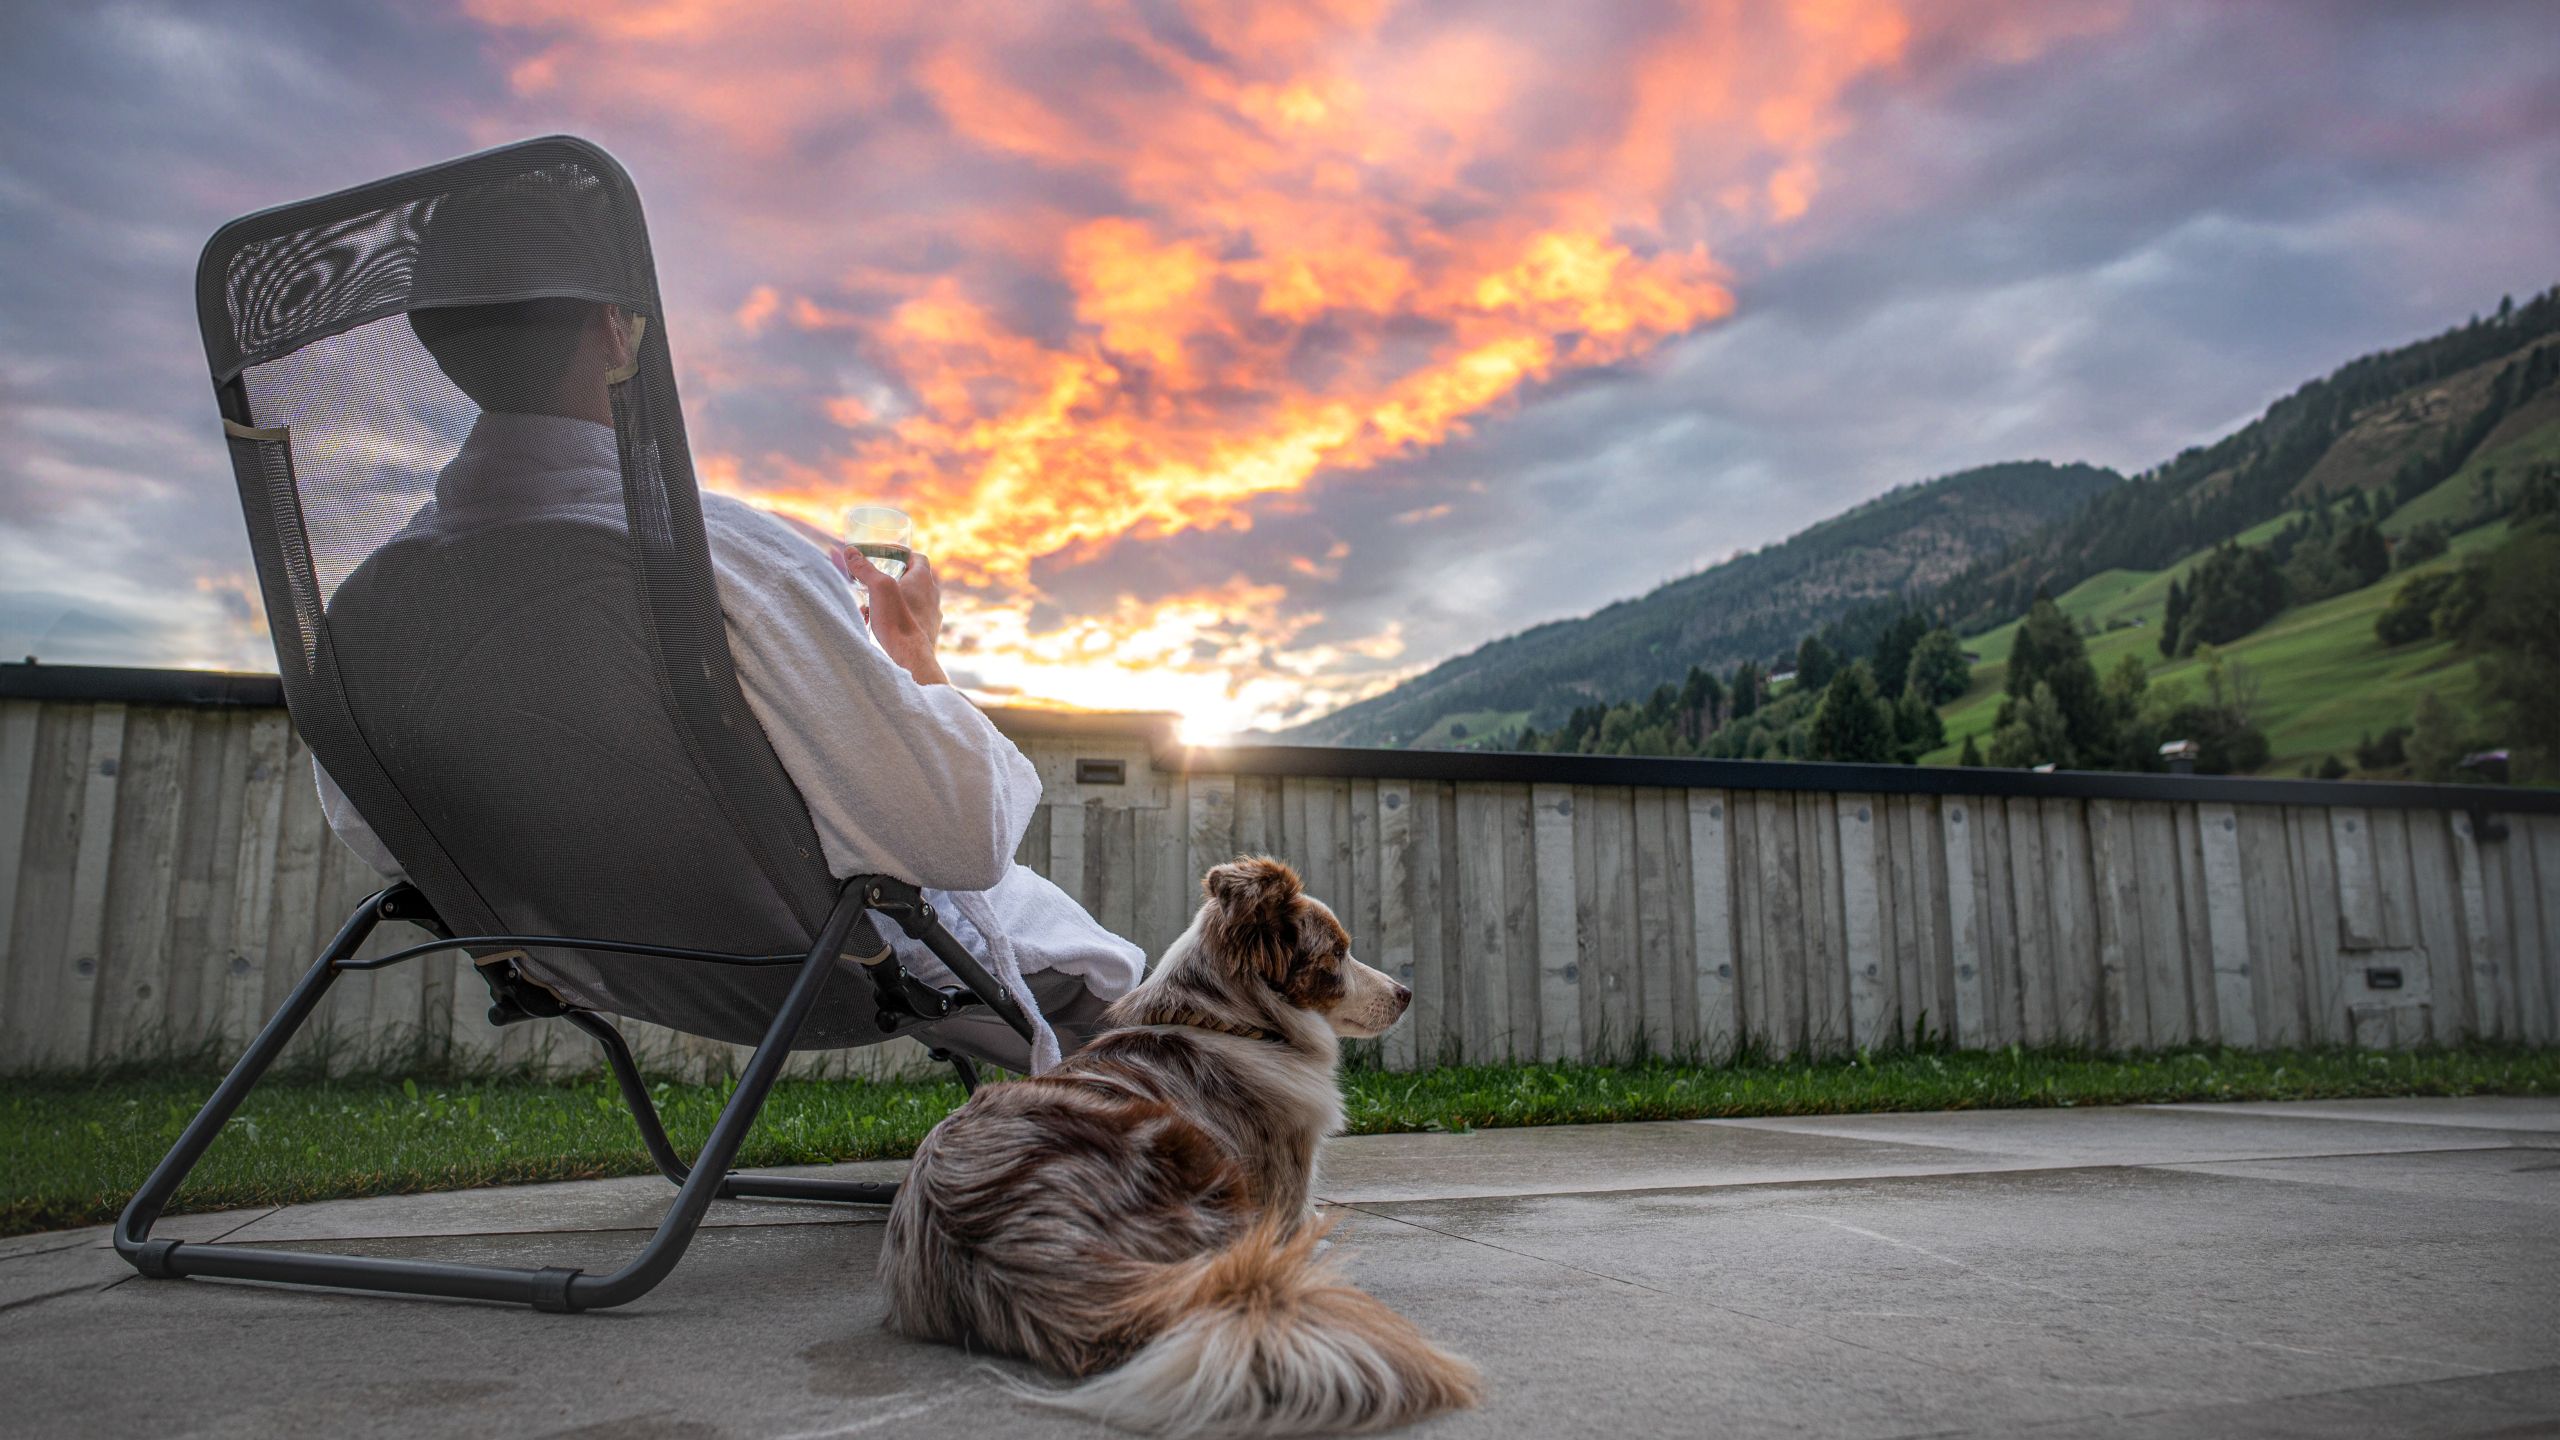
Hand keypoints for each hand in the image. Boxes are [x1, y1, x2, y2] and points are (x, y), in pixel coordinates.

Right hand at [839, 547, 948, 686]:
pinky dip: (894, 617)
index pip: (918, 558)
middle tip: (874, 581)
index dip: (903, 554)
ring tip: (871, 605)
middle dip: (891, 579)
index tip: (887, 555)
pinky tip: (878, 624)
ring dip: (891, 600)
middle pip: (912, 580)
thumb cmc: (898, 621)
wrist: (910, 659)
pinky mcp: (926, 633)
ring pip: (909, 601)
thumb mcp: (878, 589)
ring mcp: (931, 616)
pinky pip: (909, 619)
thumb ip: (865, 569)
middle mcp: (932, 596)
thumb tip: (851, 552)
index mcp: (924, 580)